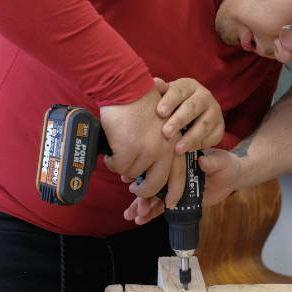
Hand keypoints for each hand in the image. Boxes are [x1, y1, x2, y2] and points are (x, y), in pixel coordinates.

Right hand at [100, 88, 185, 203]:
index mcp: (175, 142)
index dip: (175, 192)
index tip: (171, 204)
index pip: (179, 174)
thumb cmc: (141, 104)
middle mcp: (164, 149)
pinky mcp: (128, 149)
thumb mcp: (162, 125)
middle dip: (143, 192)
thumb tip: (156, 171)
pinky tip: (112, 150)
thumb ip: (163, 146)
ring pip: (132, 175)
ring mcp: (146, 150)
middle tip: (135, 190)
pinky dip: (112, 161)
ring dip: (124, 169)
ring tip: (121, 154)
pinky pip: (117, 167)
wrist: (126, 87)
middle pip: (155, 184)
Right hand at [123, 147, 243, 223]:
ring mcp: (173, 185)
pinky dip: (151, 212)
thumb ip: (213, 161)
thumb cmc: (226, 164)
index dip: (145, 174)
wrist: (232, 177)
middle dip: (142, 196)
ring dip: (141, 205)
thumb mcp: (221, 161)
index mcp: (178, 158)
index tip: (133, 182)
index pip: (159, 165)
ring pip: (153, 195)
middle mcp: (172, 171)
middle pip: (153, 183)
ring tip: (131, 216)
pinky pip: (162, 205)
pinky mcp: (177, 197)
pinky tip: (140, 220)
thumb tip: (203, 160)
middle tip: (137, 208)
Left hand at [153, 77, 224, 152]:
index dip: (169, 101)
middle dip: (179, 121)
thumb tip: (155, 83)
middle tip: (166, 133)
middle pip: (193, 108)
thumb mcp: (165, 95)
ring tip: (177, 149)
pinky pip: (213, 136)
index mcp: (189, 85)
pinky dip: (202, 144)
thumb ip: (159, 90)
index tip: (160, 112)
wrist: (193, 114)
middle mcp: (205, 95)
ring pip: (204, 124)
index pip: (179, 91)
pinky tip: (189, 150)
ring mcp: (215, 111)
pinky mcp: (220, 125)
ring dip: (191, 137)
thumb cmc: (173, 104)